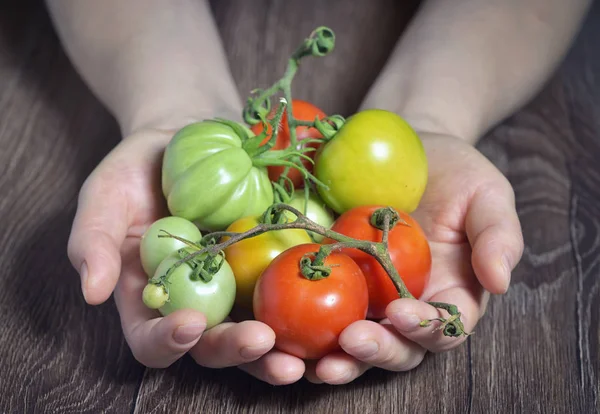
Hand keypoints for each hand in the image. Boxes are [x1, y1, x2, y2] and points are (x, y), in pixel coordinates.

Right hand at [67, 128, 304, 384]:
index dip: (167, 342)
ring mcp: (236, 287)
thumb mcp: (104, 195)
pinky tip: (330, 304)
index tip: (189, 325)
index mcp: (149, 298)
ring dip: (279, 349)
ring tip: (304, 356)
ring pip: (257, 331)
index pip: (152, 339)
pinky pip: (290, 291)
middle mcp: (195, 303)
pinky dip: (307, 306)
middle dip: (236, 351)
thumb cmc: (137, 168)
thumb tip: (93, 293)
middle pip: (213, 345)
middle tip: (262, 342)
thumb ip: (92, 241)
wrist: (186, 134)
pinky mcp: (270, 264)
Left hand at [304, 133, 523, 383]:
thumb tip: (500, 282)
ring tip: (316, 361)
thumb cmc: (456, 172)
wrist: (408, 147)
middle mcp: (409, 306)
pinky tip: (284, 331)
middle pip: (397, 347)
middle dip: (377, 351)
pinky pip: (319, 310)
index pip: (443, 327)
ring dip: (338, 357)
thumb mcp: (487, 195)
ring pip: (356, 343)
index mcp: (451, 295)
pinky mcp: (335, 279)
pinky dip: (306, 328)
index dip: (424, 328)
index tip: (402, 312)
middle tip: (351, 341)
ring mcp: (370, 297)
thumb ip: (498, 237)